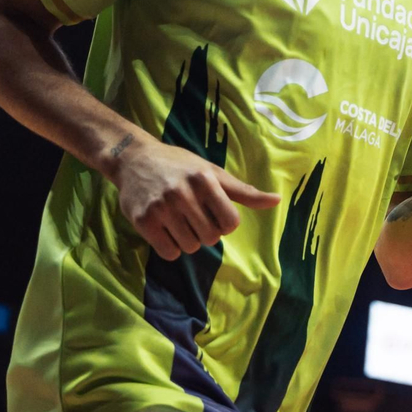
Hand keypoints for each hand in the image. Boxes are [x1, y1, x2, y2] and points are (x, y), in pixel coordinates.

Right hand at [105, 134, 279, 260]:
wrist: (134, 158)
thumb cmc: (179, 166)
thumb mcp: (212, 172)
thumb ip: (244, 191)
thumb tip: (277, 200)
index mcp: (205, 179)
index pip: (231, 222)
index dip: (225, 222)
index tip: (212, 211)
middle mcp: (183, 193)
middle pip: (211, 238)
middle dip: (205, 231)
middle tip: (192, 215)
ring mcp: (162, 207)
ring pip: (190, 247)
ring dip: (187, 240)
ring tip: (177, 220)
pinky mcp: (143, 221)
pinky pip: (169, 252)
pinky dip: (170, 247)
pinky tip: (164, 229)